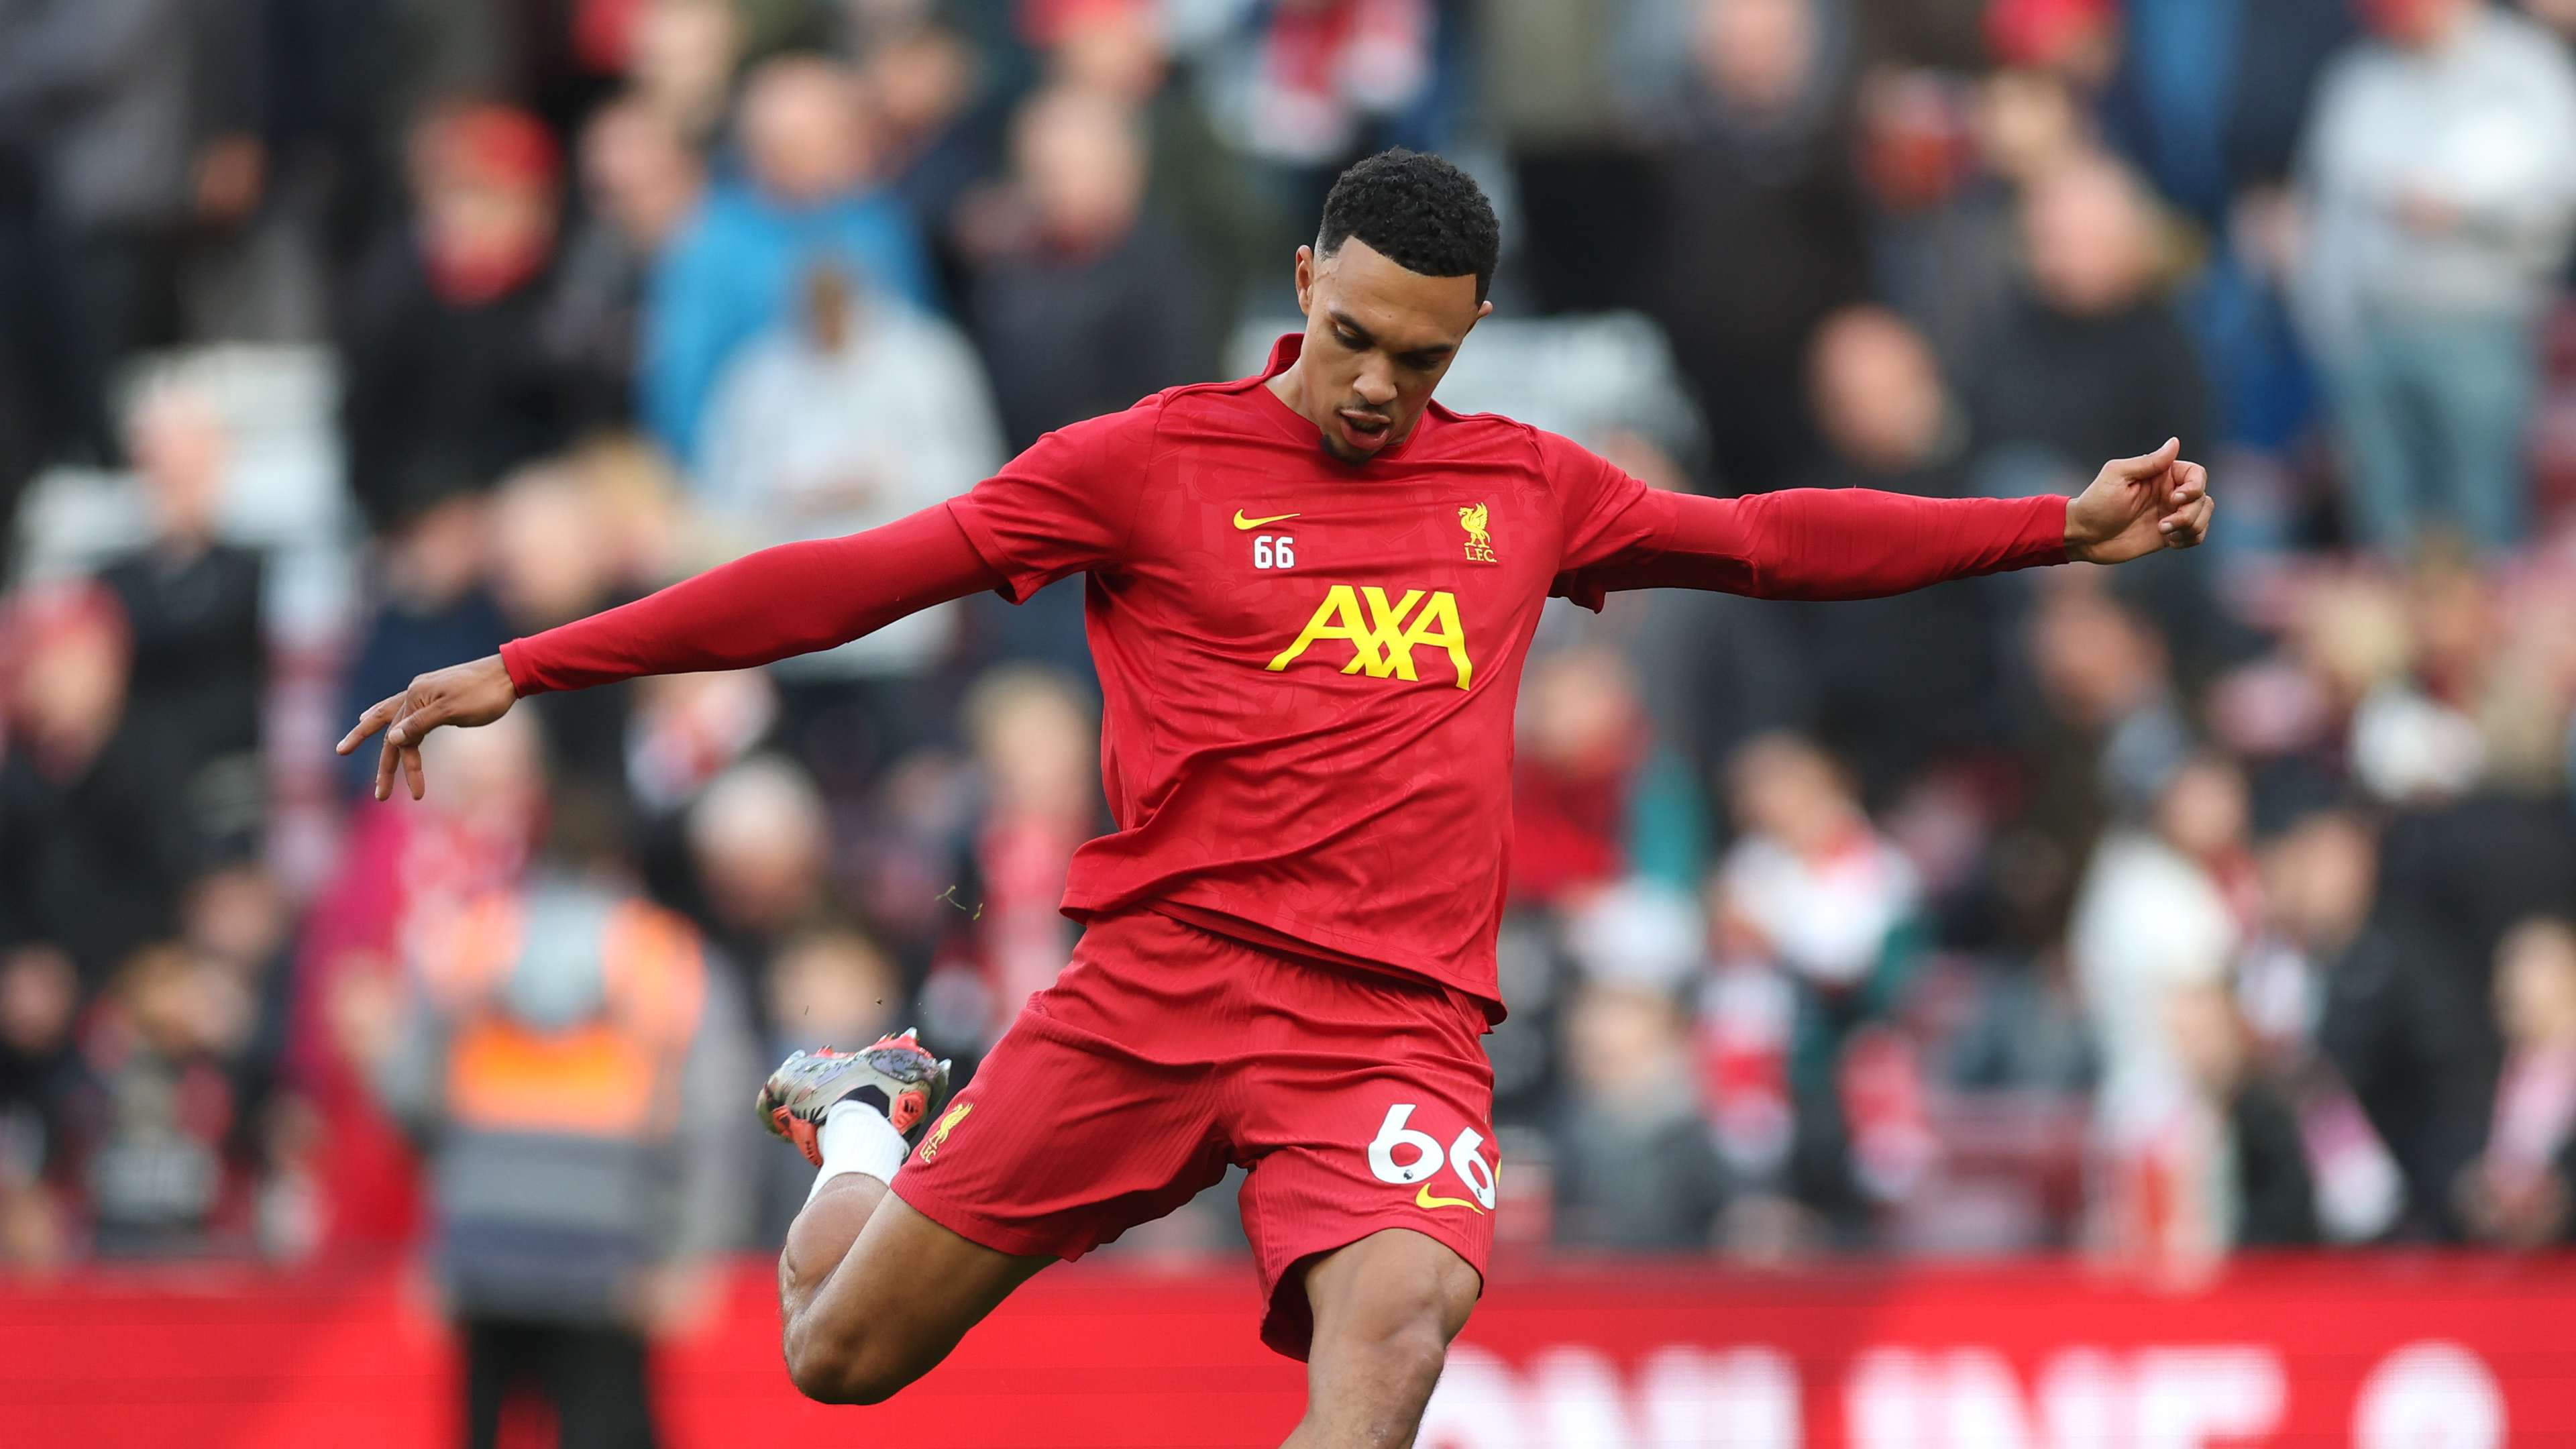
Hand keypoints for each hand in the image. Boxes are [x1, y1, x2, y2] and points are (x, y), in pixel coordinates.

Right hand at [335, 653, 517, 799]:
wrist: (510, 674)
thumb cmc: (484, 694)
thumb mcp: (453, 710)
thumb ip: (420, 724)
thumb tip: (390, 739)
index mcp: (414, 696)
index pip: (396, 737)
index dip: (396, 767)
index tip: (408, 794)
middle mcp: (414, 693)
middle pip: (389, 731)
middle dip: (386, 766)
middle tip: (380, 796)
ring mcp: (425, 694)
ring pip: (399, 724)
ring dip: (392, 751)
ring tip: (371, 766)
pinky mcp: (438, 698)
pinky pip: (412, 716)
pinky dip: (401, 728)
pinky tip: (391, 733)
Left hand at [2064, 437, 2213, 563]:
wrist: (2084, 536)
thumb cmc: (2096, 503)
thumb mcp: (2118, 477)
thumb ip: (2148, 462)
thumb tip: (2175, 442)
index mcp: (2160, 474)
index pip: (2196, 474)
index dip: (2194, 487)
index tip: (2175, 500)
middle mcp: (2170, 492)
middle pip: (2203, 498)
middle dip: (2190, 513)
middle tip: (2163, 525)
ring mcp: (2171, 513)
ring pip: (2204, 516)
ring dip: (2191, 527)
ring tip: (2164, 533)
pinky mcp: (2170, 534)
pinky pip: (2197, 534)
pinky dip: (2191, 538)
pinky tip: (2170, 542)